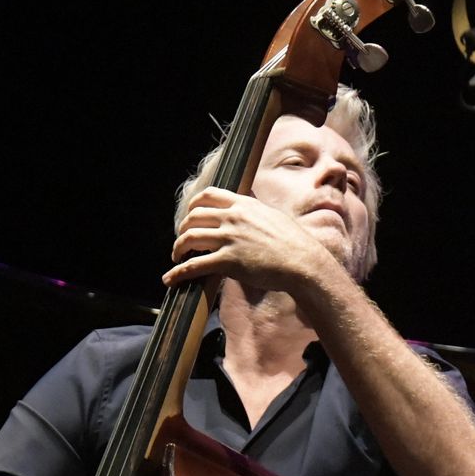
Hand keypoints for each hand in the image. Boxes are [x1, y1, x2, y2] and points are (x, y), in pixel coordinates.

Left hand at [163, 186, 337, 292]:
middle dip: (182, 229)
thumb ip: (255, 213)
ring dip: (177, 249)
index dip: (193, 205)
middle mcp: (233, 218)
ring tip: (176, 258)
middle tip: (182, 240)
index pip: (208, 196)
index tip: (189, 215)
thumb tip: (249, 212)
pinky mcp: (228, 261)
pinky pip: (194, 265)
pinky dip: (178, 273)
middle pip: (194, 217)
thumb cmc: (295, 243)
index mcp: (244, 205)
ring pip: (189, 239)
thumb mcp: (273, 217)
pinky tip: (170, 279)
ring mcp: (230, 239)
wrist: (303, 262)